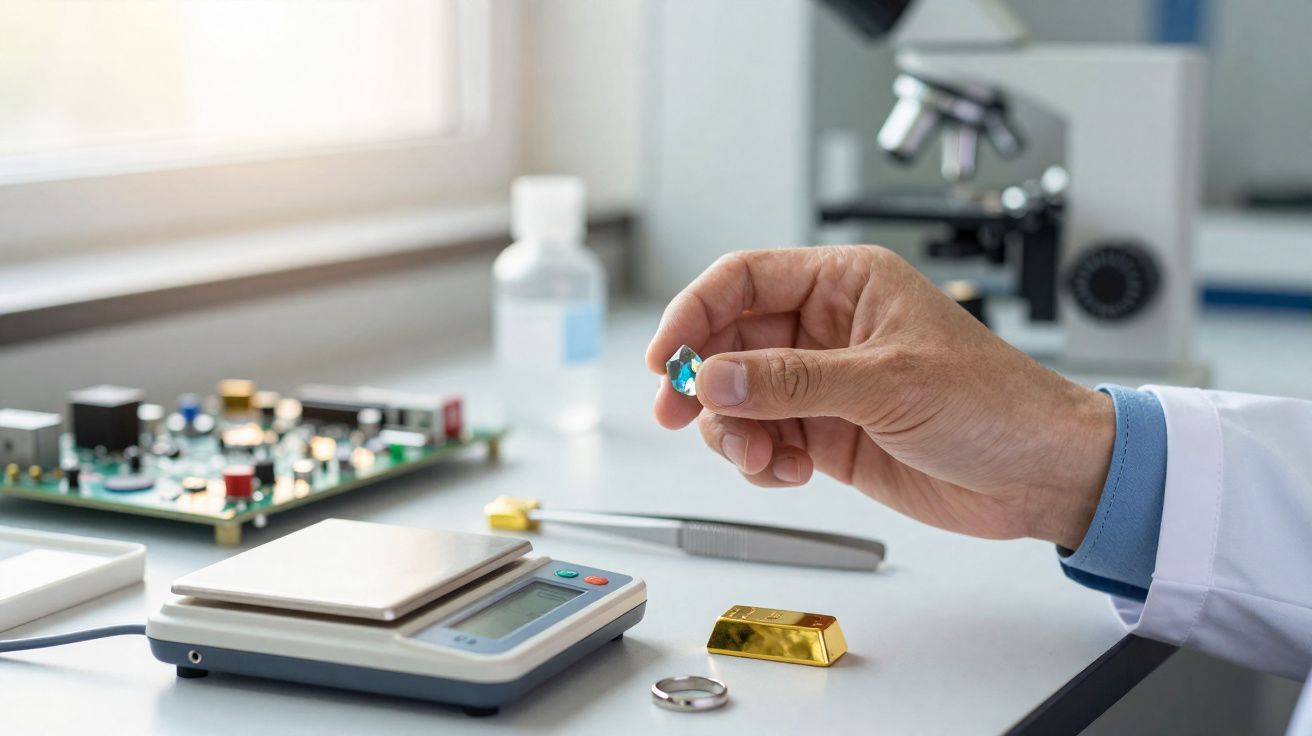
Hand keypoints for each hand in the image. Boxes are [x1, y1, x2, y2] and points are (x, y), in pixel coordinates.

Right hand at [645, 246, 1114, 549]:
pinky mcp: (829, 433)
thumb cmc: (995, 404)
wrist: (1043, 475)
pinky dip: (761, 461)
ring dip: (734, 430)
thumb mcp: (888, 383)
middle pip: (732, 340)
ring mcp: (826, 383)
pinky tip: (790, 472)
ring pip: (741, 396)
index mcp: (848, 283)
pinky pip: (766, 439)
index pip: (745, 279)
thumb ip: (792, 381)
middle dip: (704, 380)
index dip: (696, 313)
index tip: (669, 358)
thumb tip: (715, 378)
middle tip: (680, 414)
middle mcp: (829, 328)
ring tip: (761, 457)